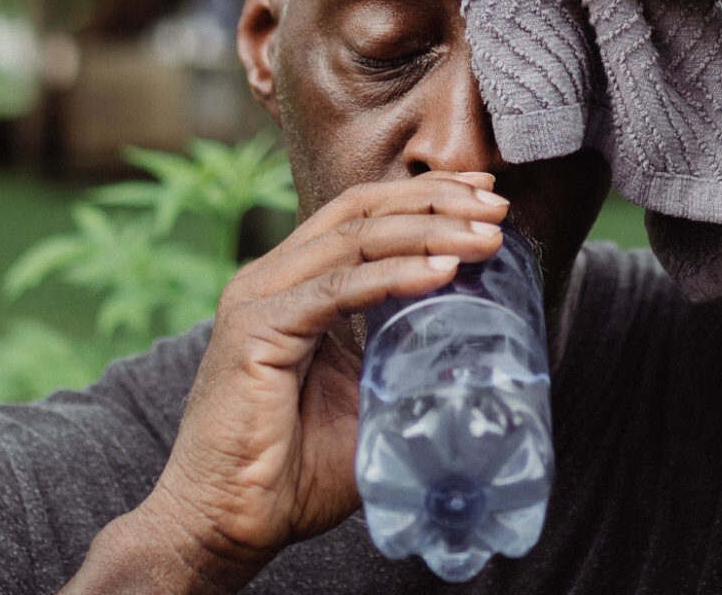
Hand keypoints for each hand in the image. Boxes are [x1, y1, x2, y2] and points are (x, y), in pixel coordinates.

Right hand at [124, 172, 507, 587]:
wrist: (225, 526)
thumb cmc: (293, 469)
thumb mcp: (367, 395)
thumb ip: (403, 357)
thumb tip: (473, 344)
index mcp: (295, 282)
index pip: (365, 213)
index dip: (425, 194)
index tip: (486, 194)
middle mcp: (272, 277)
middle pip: (363, 210)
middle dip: (436, 199)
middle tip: (496, 206)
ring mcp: (259, 298)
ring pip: (356, 239)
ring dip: (428, 230)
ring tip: (485, 237)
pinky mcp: (255, 331)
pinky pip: (337, 289)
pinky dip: (395, 276)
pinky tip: (441, 272)